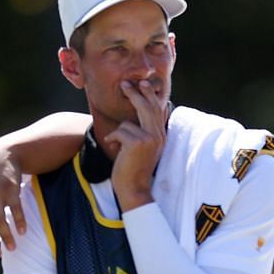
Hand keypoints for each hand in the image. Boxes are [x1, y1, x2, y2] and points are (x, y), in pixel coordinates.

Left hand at [109, 78, 169, 210]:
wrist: (134, 189)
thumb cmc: (134, 169)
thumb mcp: (143, 149)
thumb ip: (144, 132)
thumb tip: (137, 115)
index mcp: (161, 136)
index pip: (158, 109)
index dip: (150, 95)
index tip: (143, 83)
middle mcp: (158, 135)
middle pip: (147, 107)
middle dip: (135, 93)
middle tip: (124, 84)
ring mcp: (149, 139)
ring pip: (129, 121)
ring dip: (118, 133)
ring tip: (116, 144)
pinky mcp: (137, 143)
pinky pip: (120, 131)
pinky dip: (113, 138)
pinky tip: (114, 148)